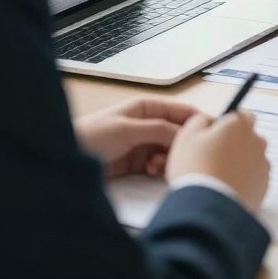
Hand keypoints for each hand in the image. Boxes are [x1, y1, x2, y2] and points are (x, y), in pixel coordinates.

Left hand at [74, 97, 200, 177]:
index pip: (180, 111)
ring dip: (169, 158)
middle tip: (180, 157)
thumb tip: (185, 132)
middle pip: (178, 133)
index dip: (196, 120)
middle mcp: (148, 124)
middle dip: (181, 145)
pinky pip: (158, 165)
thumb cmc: (92, 136)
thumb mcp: (127, 129)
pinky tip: (151, 171)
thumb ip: (158, 129)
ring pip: (170, 150)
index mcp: (147, 107)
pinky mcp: (137, 163)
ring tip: (157, 166)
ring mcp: (143, 144)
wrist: (66, 160)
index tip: (211, 132)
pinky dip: (159, 169)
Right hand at [167, 111, 269, 212]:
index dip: (229, 124)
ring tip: (219, 178)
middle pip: (248, 137)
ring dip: (240, 164)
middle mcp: (256, 141)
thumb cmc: (195, 168)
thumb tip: (209, 121)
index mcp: (239, 124)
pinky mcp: (264, 186)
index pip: (243, 115)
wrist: (206, 208)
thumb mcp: (187, 136)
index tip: (216, 136)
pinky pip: (255, 178)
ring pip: (252, 158)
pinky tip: (227, 189)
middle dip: (235, 144)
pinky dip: (245, 181)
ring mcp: (262, 165)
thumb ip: (200, 120)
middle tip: (214, 159)